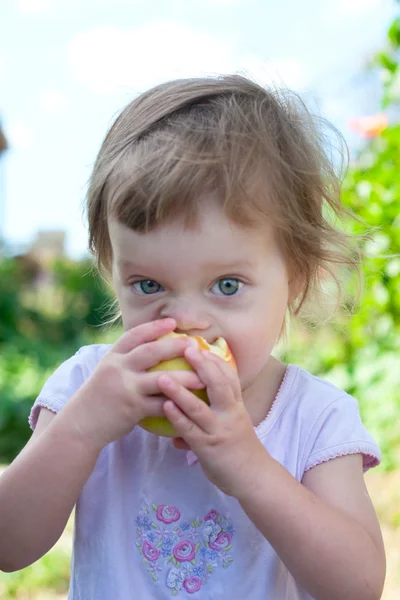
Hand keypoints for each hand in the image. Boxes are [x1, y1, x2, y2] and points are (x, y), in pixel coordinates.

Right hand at [60, 319, 203, 451]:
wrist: (80, 425)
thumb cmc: (99, 397)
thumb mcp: (107, 372)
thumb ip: (126, 362)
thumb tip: (151, 350)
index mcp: (112, 357)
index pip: (134, 335)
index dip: (154, 327)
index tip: (172, 322)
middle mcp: (118, 368)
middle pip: (150, 352)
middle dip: (174, 346)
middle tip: (193, 344)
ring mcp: (125, 388)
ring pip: (161, 379)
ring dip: (184, 377)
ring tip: (202, 377)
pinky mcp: (132, 408)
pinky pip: (160, 405)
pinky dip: (176, 403)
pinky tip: (191, 403)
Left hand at [159, 347, 268, 496]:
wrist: (254, 478)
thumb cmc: (239, 451)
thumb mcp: (232, 426)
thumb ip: (212, 414)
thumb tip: (187, 408)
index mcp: (237, 407)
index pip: (230, 378)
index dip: (217, 361)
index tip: (203, 347)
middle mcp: (230, 415)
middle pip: (218, 385)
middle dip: (203, 365)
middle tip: (187, 349)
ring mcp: (218, 430)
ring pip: (198, 407)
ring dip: (179, 391)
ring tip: (162, 378)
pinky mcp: (207, 447)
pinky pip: (189, 430)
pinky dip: (176, 417)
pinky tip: (164, 406)